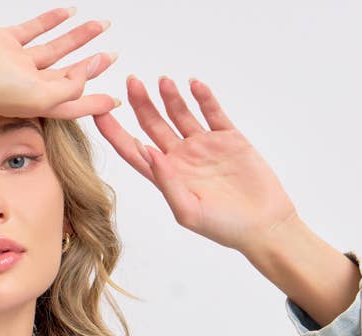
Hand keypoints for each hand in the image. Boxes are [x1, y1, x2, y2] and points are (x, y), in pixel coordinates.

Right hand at [0, 7, 121, 120]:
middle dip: (92, 66)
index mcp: (38, 104)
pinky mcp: (6, 42)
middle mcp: (29, 85)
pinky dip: (52, 20)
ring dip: (79, 38)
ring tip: (101, 25)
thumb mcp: (39, 96)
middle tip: (112, 56)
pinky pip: (35, 29)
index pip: (74, 103)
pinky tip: (69, 12)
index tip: (114, 100)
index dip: (95, 103)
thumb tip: (90, 70)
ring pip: (56, 49)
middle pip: (68, 75)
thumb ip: (69, 86)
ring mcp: (17, 63)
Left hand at [92, 74, 300, 254]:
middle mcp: (182, 159)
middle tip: (132, 81)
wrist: (263, 225)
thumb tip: (147, 151)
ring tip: (163, 81)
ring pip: (181, 114)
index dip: (115, 132)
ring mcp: (205, 146)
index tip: (98, 112)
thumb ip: (166, 182)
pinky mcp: (229, 138)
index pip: (133, 150)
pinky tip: (194, 84)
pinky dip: (203, 97)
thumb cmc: (225, 228)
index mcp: (166, 178)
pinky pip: (212, 111)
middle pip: (154, 125)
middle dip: (141, 103)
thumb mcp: (188, 211)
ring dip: (171, 96)